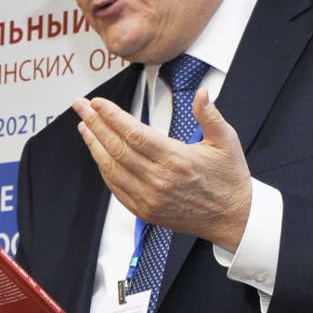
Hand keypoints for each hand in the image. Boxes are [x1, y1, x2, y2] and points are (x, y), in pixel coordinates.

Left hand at [73, 87, 252, 248]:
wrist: (232, 219)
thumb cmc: (229, 179)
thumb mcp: (227, 142)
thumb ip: (210, 115)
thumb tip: (202, 93)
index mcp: (176, 159)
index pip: (134, 132)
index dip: (111, 116)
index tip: (97, 102)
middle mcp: (159, 179)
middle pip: (116, 147)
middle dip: (95, 123)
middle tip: (80, 106)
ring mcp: (149, 198)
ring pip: (111, 168)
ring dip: (94, 145)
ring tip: (84, 126)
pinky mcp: (145, 211)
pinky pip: (116, 188)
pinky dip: (104, 169)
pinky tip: (98, 154)